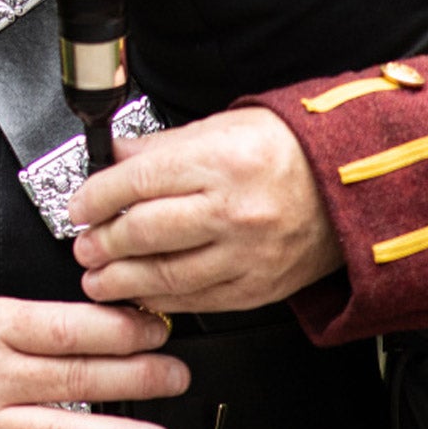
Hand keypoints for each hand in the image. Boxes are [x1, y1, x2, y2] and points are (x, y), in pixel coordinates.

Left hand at [69, 108, 340, 311]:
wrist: (350, 187)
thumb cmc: (287, 150)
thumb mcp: (219, 127)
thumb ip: (161, 146)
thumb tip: (113, 155)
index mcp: (220, 162)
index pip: (137, 182)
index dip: (96, 197)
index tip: (77, 205)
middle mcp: (233, 210)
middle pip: (146, 232)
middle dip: (103, 242)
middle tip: (83, 244)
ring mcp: (247, 254)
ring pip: (168, 275)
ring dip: (122, 280)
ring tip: (98, 276)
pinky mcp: (258, 287)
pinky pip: (199, 301)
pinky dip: (163, 300)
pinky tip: (142, 293)